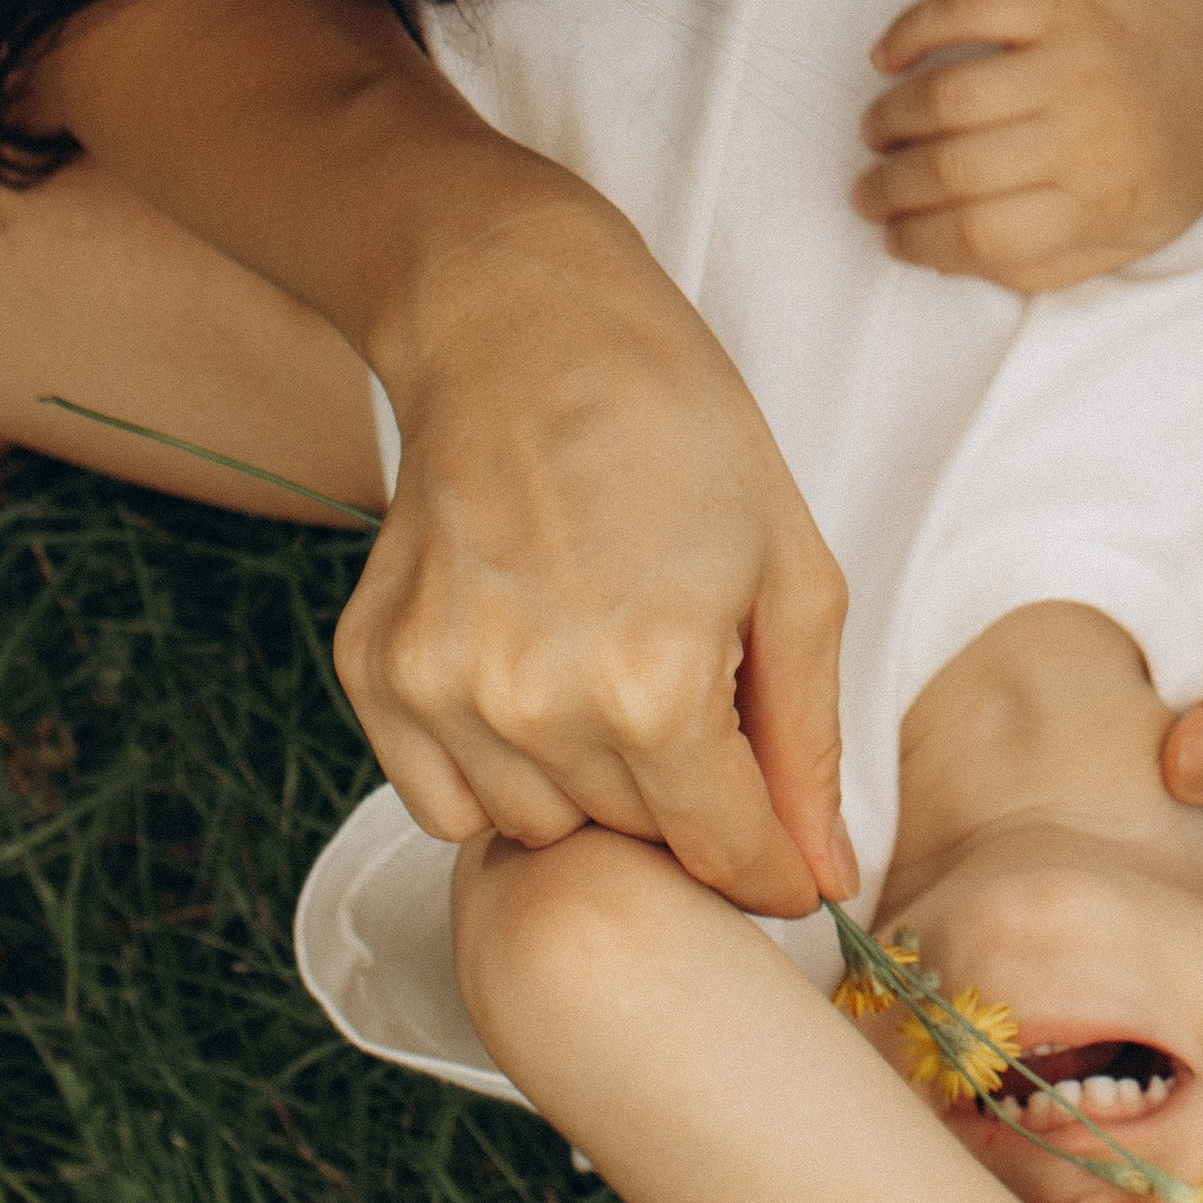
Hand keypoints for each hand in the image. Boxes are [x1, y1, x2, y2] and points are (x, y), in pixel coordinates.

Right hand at [341, 204, 855, 913]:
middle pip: (635, 845)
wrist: (527, 328)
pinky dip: (493, 772)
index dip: (771, 863)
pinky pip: (444, 802)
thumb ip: (809, 745)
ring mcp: (440, 692)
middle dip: (681, 799)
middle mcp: (536, 707)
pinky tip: (530, 679)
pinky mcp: (374, 672)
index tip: (787, 853)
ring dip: (587, 787)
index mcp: (657, 689)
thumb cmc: (682, 435)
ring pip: (538, 831)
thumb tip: (827, 874)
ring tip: (605, 669)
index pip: (726, 855)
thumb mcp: (795, 577)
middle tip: (689, 688)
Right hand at [853, 0, 1202, 292]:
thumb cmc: (1181, 157)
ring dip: (891, 119)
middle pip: (950, 170)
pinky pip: (966, 9)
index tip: (891, 236)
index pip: (977, 236)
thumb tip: (951, 261)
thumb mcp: (1133, 237)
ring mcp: (1071, 62)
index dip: (917, 242)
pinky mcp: (1064, 1)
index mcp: (1099, 204)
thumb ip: (1048, 264)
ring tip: (877, 132)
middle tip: (869, 189)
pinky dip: (912, 29)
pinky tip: (887, 55)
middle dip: (888, 188)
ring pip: (944, 95)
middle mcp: (1082, 135)